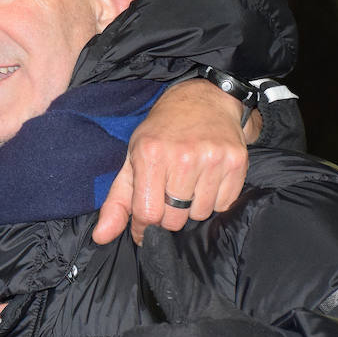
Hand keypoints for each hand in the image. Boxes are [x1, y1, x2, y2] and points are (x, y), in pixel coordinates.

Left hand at [94, 78, 250, 244]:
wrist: (205, 100)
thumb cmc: (163, 132)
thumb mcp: (133, 159)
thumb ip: (117, 201)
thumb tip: (101, 237)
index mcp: (150, 154)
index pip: (148, 214)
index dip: (144, 226)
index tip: (145, 223)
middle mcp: (183, 156)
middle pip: (174, 219)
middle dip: (168, 214)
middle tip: (169, 192)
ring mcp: (212, 158)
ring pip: (200, 214)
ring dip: (192, 207)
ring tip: (189, 182)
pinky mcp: (236, 162)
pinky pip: (223, 204)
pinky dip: (214, 199)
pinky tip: (207, 178)